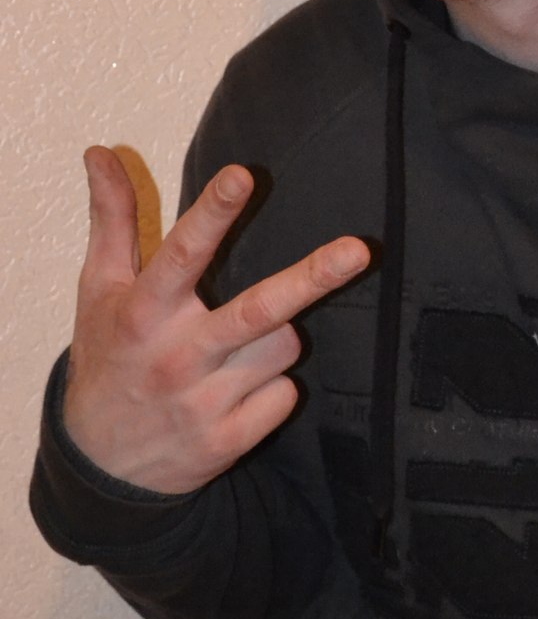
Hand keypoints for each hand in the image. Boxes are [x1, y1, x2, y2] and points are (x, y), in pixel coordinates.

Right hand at [64, 146, 369, 492]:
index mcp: (142, 313)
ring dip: (276, 339)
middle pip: (256, 310)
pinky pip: (285, 395)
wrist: (100, 468)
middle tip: (359, 248)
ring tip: (233, 350)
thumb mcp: (98, 291)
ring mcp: (204, 402)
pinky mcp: (228, 441)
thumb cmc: (107, 360)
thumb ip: (112, 220)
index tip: (242, 175)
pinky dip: (274, 389)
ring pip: (282, 347)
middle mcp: (175, 356)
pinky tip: (238, 393)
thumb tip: (99, 150)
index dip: (213, 214)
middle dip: (311, 279)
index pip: (181, 255)